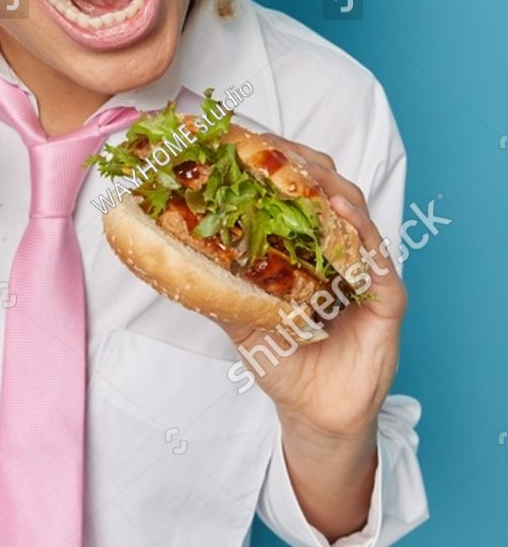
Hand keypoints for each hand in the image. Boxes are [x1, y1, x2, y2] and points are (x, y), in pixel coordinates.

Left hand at [218, 134, 405, 438]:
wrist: (312, 413)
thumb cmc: (281, 358)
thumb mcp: (240, 314)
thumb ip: (215, 283)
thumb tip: (165, 254)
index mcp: (304, 243)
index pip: (294, 188)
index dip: (273, 160)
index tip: (241, 138)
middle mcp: (335, 247)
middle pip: (326, 186)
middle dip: (299, 162)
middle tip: (269, 146)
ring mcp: (364, 269)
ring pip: (354, 211)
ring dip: (329, 187)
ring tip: (304, 172)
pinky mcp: (387, 299)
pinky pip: (378, 260)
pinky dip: (361, 234)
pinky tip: (341, 216)